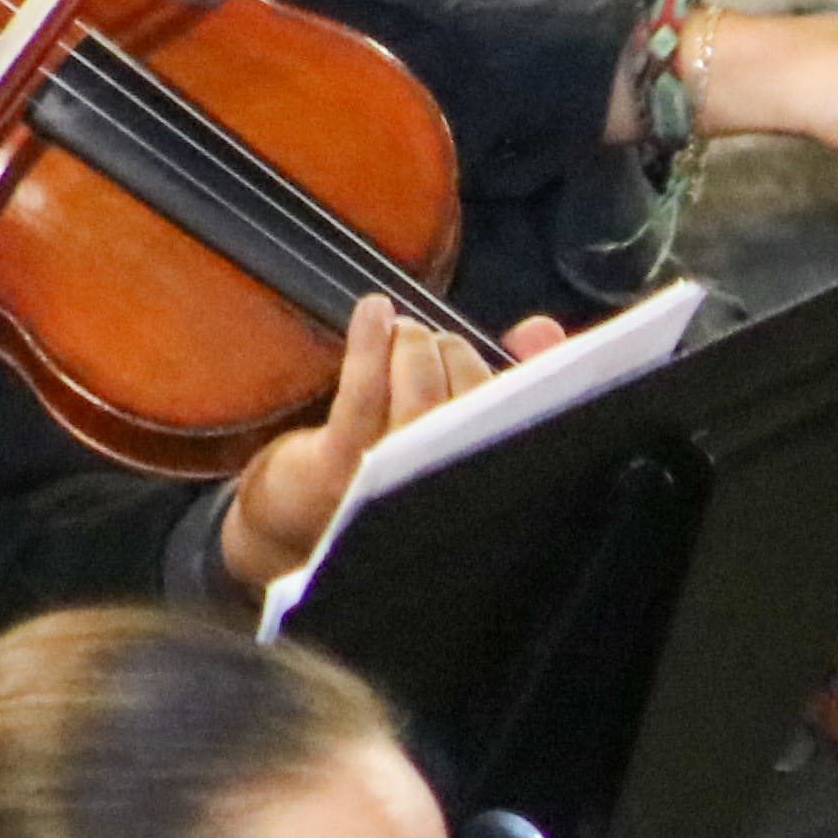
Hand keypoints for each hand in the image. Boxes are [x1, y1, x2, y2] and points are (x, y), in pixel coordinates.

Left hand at [214, 297, 563, 594]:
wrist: (295, 525)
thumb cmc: (382, 470)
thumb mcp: (446, 431)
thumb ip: (503, 382)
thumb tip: (540, 330)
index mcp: (481, 488)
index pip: (528, 424)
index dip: (542, 371)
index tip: (529, 335)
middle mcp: (448, 493)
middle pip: (478, 402)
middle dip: (457, 355)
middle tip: (429, 342)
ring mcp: (394, 484)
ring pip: (424, 392)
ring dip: (416, 346)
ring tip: (404, 334)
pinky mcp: (344, 467)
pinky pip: (366, 389)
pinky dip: (371, 341)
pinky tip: (374, 313)